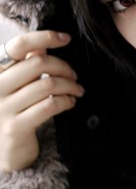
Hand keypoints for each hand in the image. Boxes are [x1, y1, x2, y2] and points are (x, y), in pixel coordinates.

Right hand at [0, 30, 84, 172]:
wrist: (4, 151)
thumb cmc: (15, 112)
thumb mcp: (17, 87)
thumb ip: (27, 66)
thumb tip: (43, 47)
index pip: (19, 45)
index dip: (45, 37)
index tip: (66, 39)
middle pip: (38, 64)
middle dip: (63, 67)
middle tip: (74, 76)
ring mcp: (4, 108)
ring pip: (47, 85)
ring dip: (70, 86)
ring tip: (77, 90)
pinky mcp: (15, 127)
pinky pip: (49, 106)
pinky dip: (66, 101)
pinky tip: (70, 102)